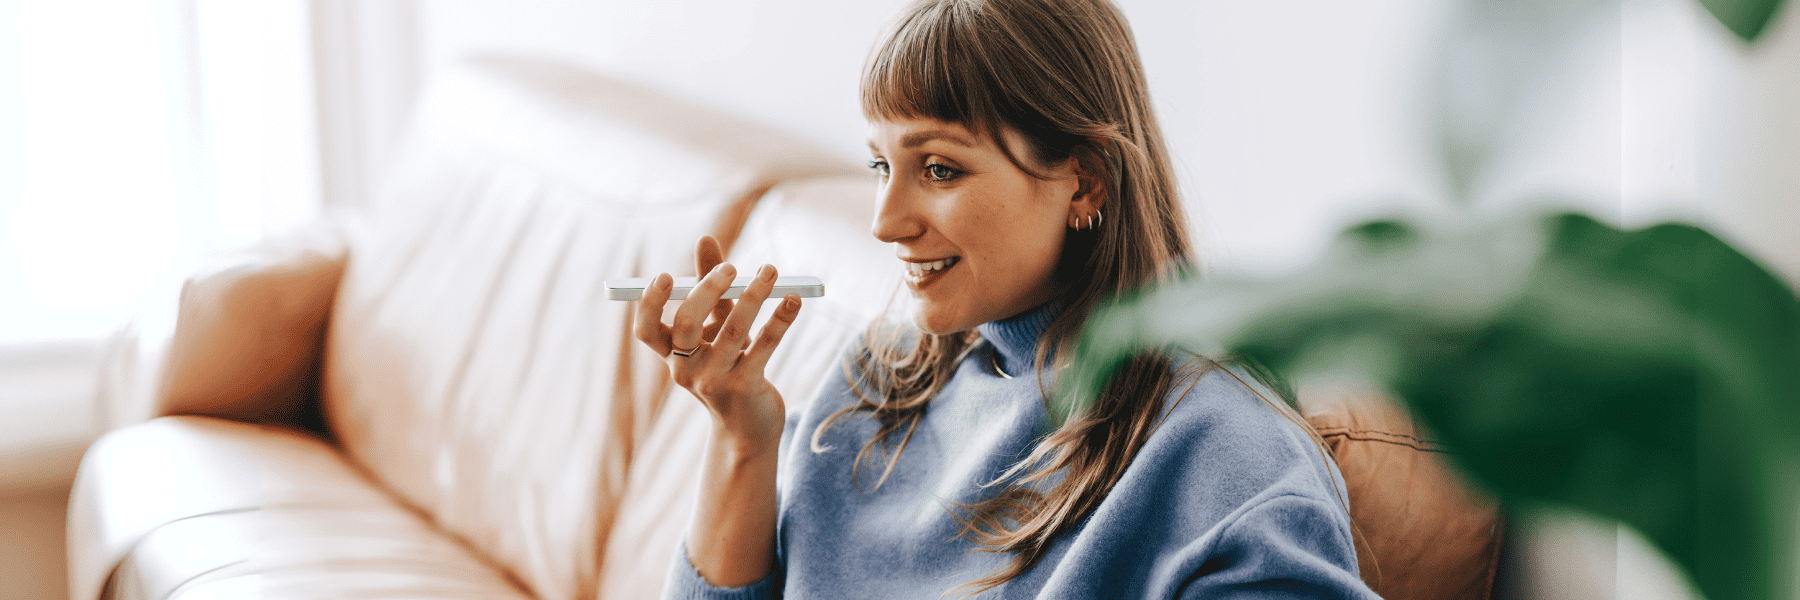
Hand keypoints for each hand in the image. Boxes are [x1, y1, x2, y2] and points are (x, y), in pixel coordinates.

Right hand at [633, 236, 801, 445]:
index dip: (650, 304)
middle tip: (732, 268)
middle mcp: (686, 369)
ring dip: (754, 295)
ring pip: (733, 331)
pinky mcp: (745, 388)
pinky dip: (780, 319)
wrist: (748, 427)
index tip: (664, 275)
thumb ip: (710, 285)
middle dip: (708, 289)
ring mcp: (714, 381)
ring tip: (771, 271)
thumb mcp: (716, 326)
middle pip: (685, 325)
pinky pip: (764, 346)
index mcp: (672, 354)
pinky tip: (794, 301)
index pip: (645, 331)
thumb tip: (705, 238)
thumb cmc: (729, 365)